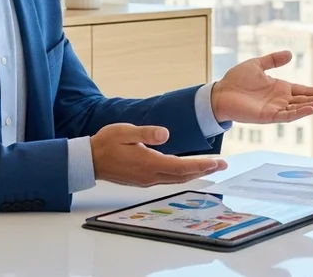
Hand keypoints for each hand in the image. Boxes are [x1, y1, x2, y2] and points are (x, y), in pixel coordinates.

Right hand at [90, 123, 227, 186]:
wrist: (89, 160)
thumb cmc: (106, 143)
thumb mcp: (125, 132)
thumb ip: (146, 133)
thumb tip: (166, 134)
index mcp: (148, 163)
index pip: (181, 166)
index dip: (201, 165)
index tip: (217, 162)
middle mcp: (150, 175)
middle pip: (183, 175)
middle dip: (204, 170)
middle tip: (222, 165)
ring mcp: (146, 180)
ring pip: (176, 179)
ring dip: (195, 173)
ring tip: (210, 167)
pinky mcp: (143, 180)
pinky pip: (168, 179)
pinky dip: (182, 175)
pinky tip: (187, 170)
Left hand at [210, 51, 312, 123]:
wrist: (219, 93)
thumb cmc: (235, 80)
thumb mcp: (257, 64)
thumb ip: (273, 60)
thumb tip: (290, 53)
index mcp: (280, 88)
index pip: (304, 91)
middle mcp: (281, 100)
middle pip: (307, 100)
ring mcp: (276, 109)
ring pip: (301, 109)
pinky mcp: (268, 116)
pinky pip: (287, 115)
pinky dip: (300, 113)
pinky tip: (311, 109)